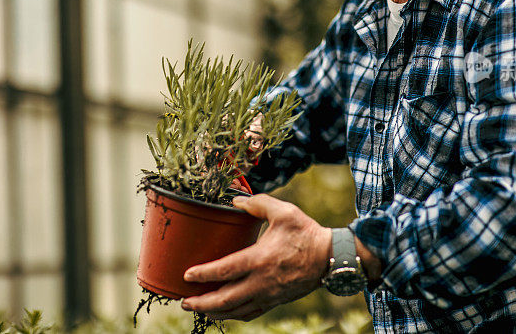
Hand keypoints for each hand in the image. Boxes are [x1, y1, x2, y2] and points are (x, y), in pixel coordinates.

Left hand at [181, 194, 331, 320]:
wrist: (331, 257)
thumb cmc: (306, 233)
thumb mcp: (283, 211)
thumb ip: (258, 203)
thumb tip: (235, 200)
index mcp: (260, 259)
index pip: (224, 271)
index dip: (203, 275)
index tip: (187, 275)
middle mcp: (261, 282)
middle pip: (224, 299)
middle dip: (201, 303)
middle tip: (184, 301)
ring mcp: (268, 295)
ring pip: (235, 311)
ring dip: (214, 312)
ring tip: (198, 308)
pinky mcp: (275, 301)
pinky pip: (250, 313)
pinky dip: (233, 315)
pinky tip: (225, 312)